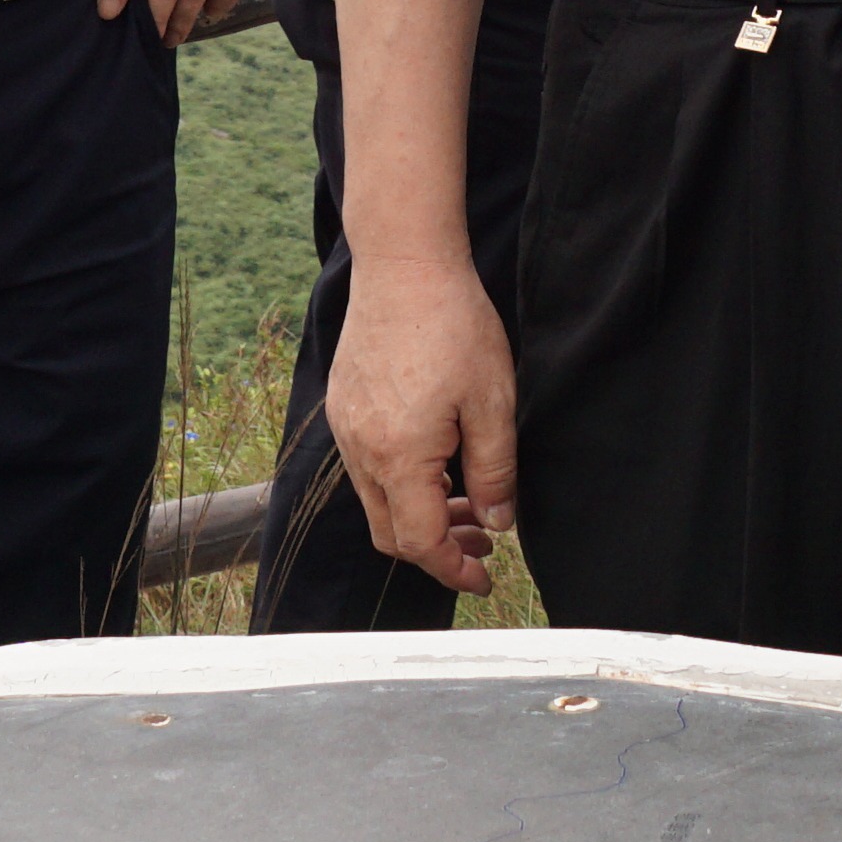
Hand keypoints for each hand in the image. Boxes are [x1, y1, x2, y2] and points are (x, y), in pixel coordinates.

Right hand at [327, 251, 516, 587]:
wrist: (404, 264)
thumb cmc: (454, 325)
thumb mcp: (493, 402)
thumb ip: (496, 472)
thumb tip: (498, 524)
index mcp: (399, 457)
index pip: (420, 543)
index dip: (454, 570)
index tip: (485, 578)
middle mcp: (361, 450)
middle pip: (391, 533)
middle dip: (438, 548)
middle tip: (484, 539)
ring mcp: (346, 427)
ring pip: (377, 500)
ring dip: (420, 513)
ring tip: (468, 498)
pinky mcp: (343, 406)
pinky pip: (366, 466)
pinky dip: (401, 482)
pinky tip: (438, 459)